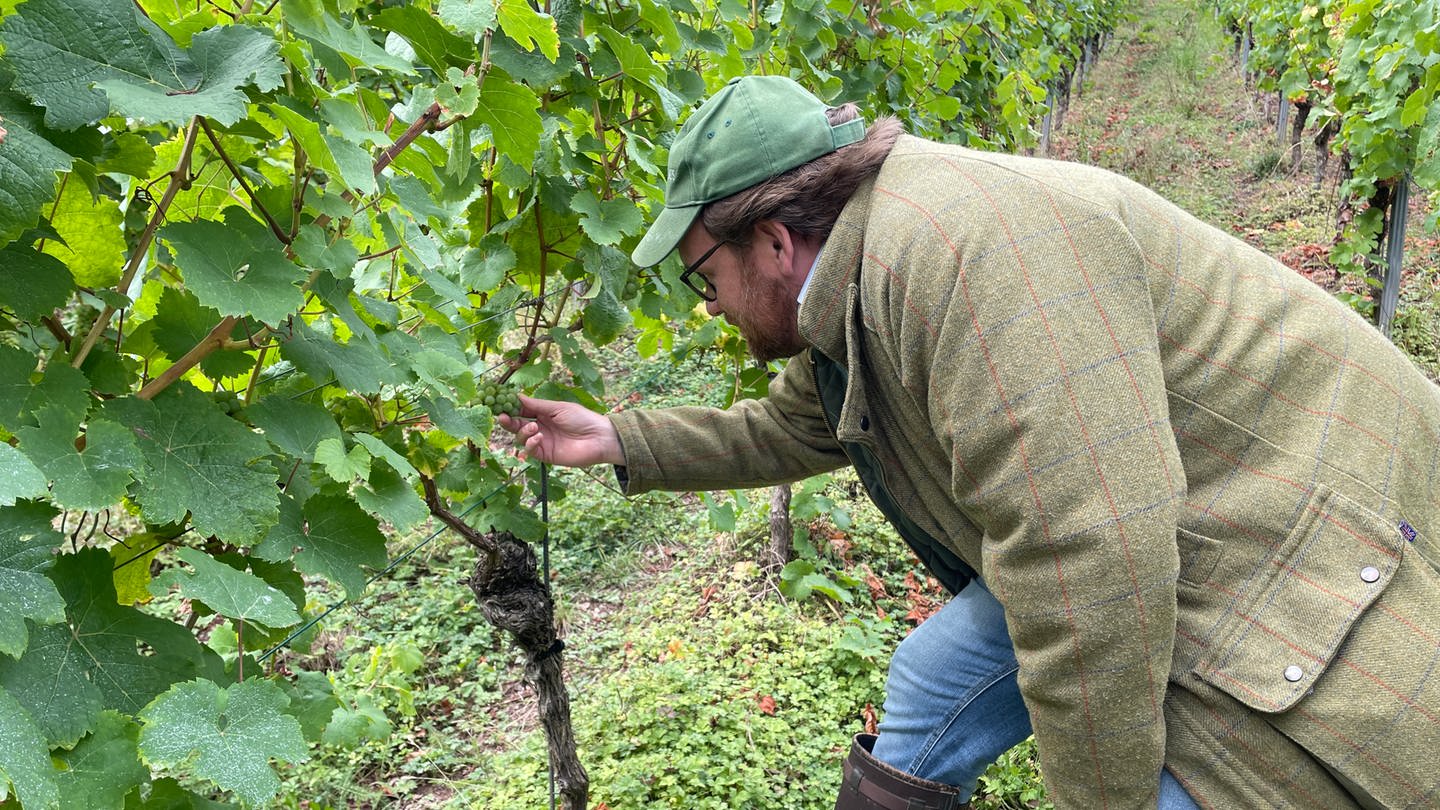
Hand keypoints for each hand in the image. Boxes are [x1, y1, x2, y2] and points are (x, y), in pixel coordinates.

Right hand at [496, 394, 624, 467]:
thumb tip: (515, 396)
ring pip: (520, 438)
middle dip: (508, 421)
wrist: (599, 438)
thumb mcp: (557, 408)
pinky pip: (530, 450)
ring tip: (534, 428)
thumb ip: (536, 405)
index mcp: (542, 413)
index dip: (510, 408)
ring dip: (523, 432)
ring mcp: (542, 441)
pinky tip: (539, 437)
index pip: (521, 410)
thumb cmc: (582, 418)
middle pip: (516, 425)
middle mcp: (539, 427)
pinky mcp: (545, 455)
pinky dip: (530, 443)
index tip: (499, 404)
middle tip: (501, 417)